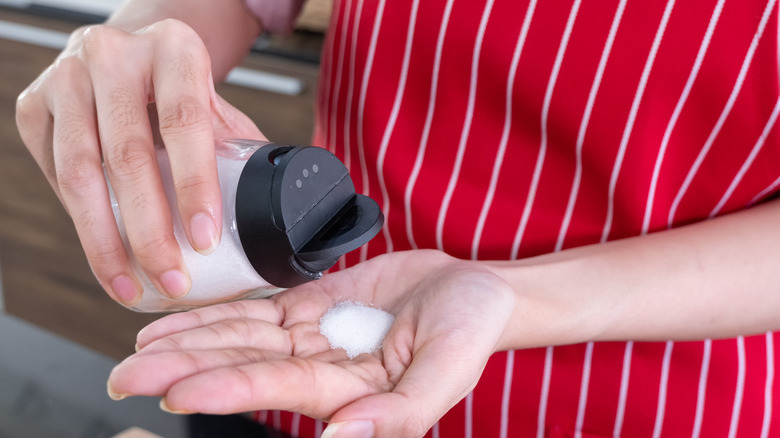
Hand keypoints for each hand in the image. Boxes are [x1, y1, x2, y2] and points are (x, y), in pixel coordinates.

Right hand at [15, 19, 263, 304]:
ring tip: (132, 284)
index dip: (195, 186)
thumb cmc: (178, 90)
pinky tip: (105, 253)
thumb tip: (277, 216)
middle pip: (128, 155)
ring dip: (105, 241)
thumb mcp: (215, 105)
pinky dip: (80, 221)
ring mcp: (66, 77)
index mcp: (173, 49)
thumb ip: (237, 149)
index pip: (184, 122)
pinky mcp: (33, 105)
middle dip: (150, 231)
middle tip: (173, 278)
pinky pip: (54, 175)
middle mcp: (113, 55)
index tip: (204, 239)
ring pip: (79, 173)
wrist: (129, 56)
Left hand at [107, 250, 515, 436]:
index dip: (228, 388)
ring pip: (240, 339)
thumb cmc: (471, 331)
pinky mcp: (311, 306)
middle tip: (126, 375)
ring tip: (137, 350)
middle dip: (185, 370)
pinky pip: (256, 312)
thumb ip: (399, 413)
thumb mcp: (448, 372)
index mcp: (350, 393)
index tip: (177, 389)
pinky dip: (215, 316)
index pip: (278, 390)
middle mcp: (321, 370)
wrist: (477, 290)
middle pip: (243, 367)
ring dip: (189, 343)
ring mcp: (312, 338)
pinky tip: (175, 322)